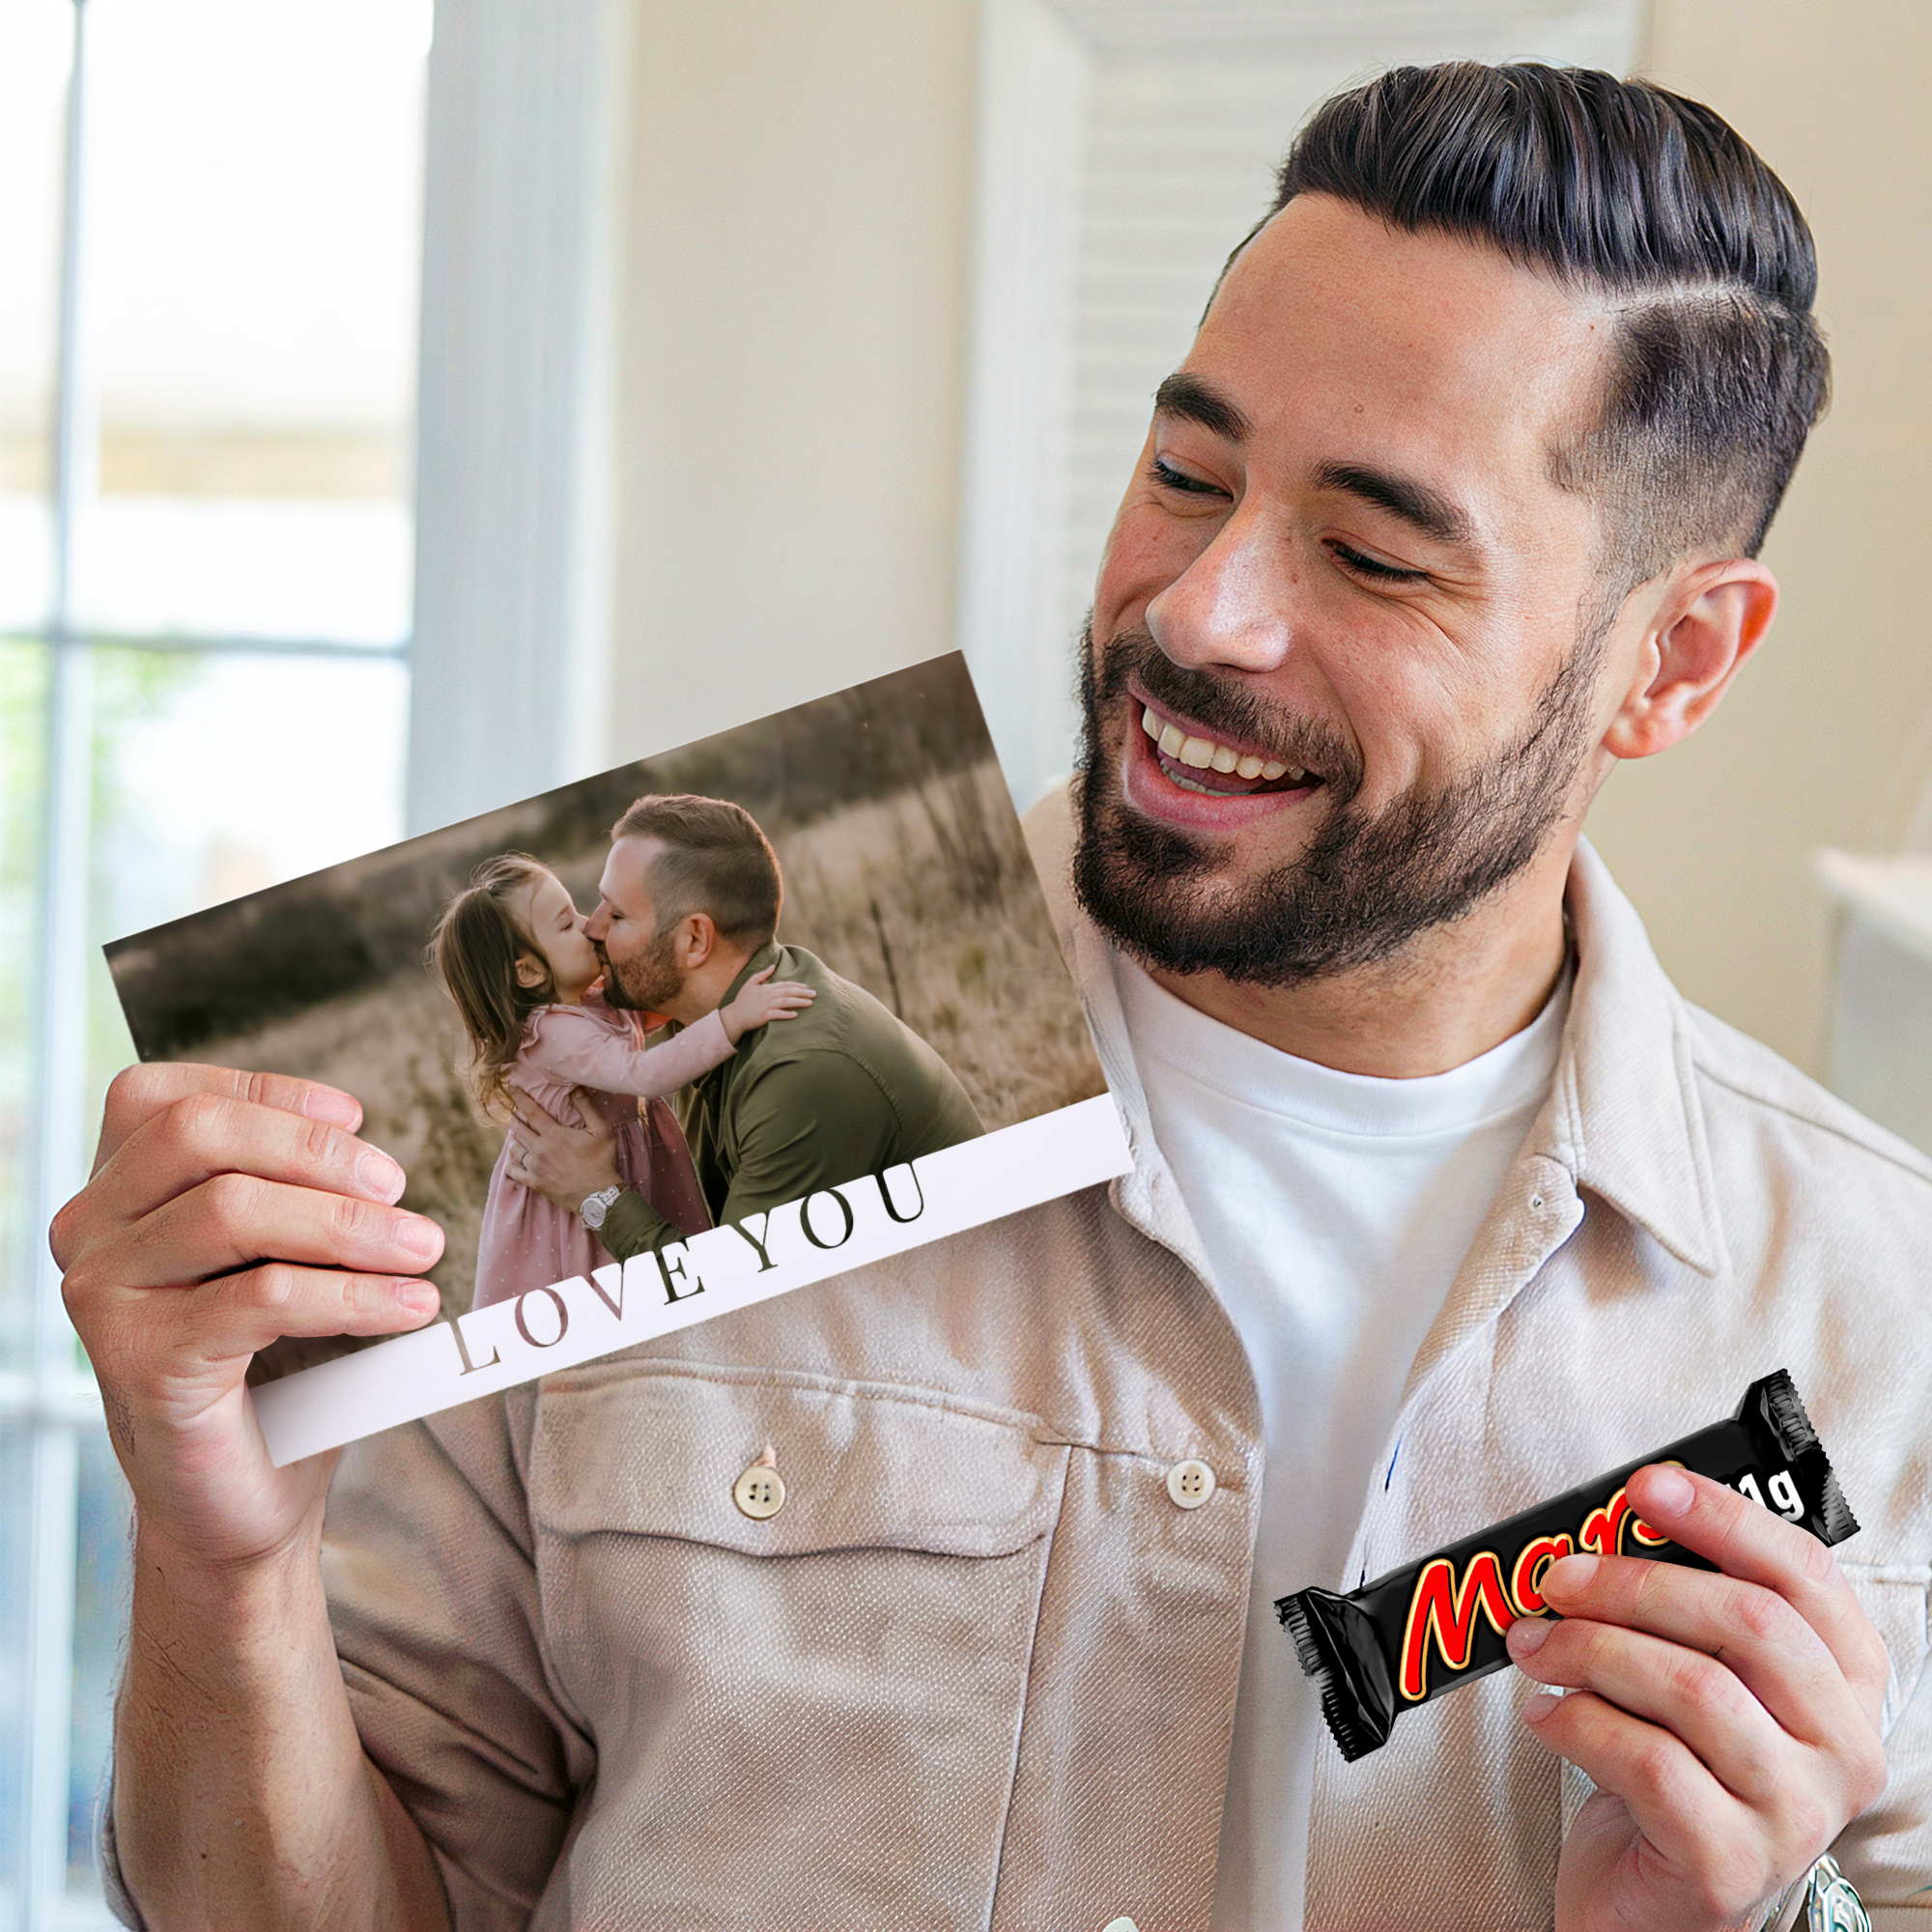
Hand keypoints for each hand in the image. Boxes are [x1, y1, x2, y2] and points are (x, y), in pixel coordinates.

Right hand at [53, 1064, 444, 1571]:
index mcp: (115, 1193)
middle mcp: (89, 1233)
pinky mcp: (140, 1361)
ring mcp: (103, 1296)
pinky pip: (262, 1296)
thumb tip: (380, 1168)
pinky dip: (354, 1293)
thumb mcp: (290, 1258)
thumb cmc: (276, 1368)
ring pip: (232, 1209)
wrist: (248, 1497)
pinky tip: (413, 1307)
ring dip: (350, 1225)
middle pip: (199, 1134)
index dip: (271, 1095)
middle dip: (316, 1151)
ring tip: (424, 1249)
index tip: (358, 1121)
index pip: (171, 1097)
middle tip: (398, 1190)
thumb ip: (305, 1195)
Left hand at [508, 1087, 621, 1209]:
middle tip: (515, 1113)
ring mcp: (535, 1167)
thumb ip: (586, 1107)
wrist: (598, 1195)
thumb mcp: (601, 1130)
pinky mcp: (534, 1183)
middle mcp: (540, 1149)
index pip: (530, 1111)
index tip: (512, 1088)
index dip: (519, 1098)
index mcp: (554, 1134)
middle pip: (517, 1129)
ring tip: (518, 1135)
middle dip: (514, 1118)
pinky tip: (513, 1158)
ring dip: (514, 1139)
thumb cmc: (602, 1161)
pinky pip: (513, 1171)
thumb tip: (575, 1088)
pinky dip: (510, 1163)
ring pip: (514, 1148)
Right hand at [720, 963, 814, 1043]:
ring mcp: (766, 1006)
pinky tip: (796, 1014)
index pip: (785, 985)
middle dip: (803, 993)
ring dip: (799, 1002)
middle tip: (815, 994)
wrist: (734, 1016)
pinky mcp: (764, 1016)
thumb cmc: (743, 1000)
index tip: (808, 987)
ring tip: (810, 1003)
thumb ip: (762, 974)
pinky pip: (778, 1015)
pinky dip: (787, 1014)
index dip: (797, 986)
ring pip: (786, 1002)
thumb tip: (773, 966)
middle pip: (789, 993)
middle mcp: (768, 996)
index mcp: (767, 988)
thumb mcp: (750, 983)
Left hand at [1505, 1463, 1889, 1931]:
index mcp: (1846, 1685)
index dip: (1723, 1518)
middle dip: (1631, 1583)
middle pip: (1744, 1622)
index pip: (1804, 1576)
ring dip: (1588, 1650)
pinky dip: (1577, 1722)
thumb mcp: (1696, 1678)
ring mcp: (1795, 1813)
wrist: (1651, 1905)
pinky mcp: (1731, 1863)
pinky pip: (1648, 1762)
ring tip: (1533, 1647)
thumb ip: (1681, 1609)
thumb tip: (1617, 1519)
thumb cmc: (1672, 1770)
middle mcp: (1842, 1749)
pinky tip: (1544, 1714)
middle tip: (1554, 1578)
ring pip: (1691, 1687)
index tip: (1643, 1487)